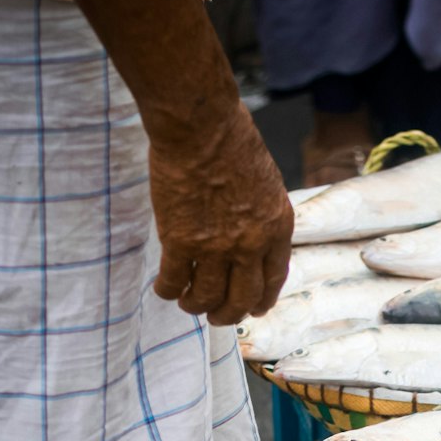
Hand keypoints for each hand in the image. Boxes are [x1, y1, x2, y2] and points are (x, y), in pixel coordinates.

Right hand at [149, 103, 292, 325]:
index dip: (263, 300)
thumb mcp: (266, 180)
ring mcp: (216, 246)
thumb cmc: (231, 138)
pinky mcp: (180, 241)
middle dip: (229, 314)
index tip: (255, 310)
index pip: (274, 278)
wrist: (200, 123)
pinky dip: (169, 290)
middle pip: (242, 298)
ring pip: (207, 297)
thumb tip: (254, 237)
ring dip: (197, 306)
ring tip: (188, 303)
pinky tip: (164, 289)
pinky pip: (175, 280)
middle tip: (217, 317)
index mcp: (277, 226)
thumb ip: (262, 214)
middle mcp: (251, 243)